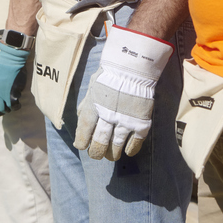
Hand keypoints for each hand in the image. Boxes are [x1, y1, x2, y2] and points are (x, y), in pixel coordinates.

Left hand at [0, 44, 28, 123]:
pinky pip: (13, 107)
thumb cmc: (2, 67)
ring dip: (8, 108)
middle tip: (4, 111)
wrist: (10, 60)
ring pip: (4, 110)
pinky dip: (16, 107)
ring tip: (12, 103)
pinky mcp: (10, 95)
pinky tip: (18, 103)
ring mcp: (0, 95)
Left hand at [73, 24, 172, 160]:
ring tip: (111, 155)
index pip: (84, 133)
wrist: (133, 68)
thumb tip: (81, 126)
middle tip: (96, 153)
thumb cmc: (109, 77)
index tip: (82, 145)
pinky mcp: (140, 122)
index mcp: (94, 107)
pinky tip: (127, 151)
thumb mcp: (92, 89)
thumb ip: (86, 108)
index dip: (82, 142)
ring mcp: (125, 121)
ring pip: (116, 146)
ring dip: (112, 154)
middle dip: (96, 152)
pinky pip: (135, 143)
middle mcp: (108, 116)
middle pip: (99, 144)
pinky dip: (130, 150)